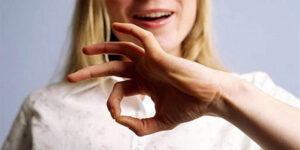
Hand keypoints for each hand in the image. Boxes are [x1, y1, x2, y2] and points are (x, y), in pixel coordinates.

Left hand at [67, 22, 229, 135]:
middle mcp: (145, 71)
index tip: (116, 114)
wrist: (210, 100)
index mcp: (145, 85)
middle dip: (91, 72)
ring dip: (103, 48)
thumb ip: (139, 125)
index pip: (119, 90)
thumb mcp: (159, 123)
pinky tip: (117, 26)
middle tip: (71, 78)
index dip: (111, 102)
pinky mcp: (160, 55)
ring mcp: (152, 62)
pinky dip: (130, 30)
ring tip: (85, 50)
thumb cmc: (189, 108)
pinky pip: (143, 38)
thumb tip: (118, 120)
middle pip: (113, 68)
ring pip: (123, 49)